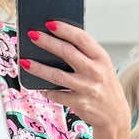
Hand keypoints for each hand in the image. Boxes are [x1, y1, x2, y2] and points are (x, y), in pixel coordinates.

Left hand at [19, 22, 130, 138]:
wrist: (115, 115)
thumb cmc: (105, 87)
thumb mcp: (102, 67)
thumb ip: (85, 55)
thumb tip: (57, 41)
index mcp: (101, 58)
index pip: (82, 38)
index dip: (65, 29)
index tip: (49, 23)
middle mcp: (95, 71)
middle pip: (67, 52)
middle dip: (47, 42)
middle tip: (32, 35)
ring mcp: (87, 88)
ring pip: (57, 75)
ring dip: (38, 68)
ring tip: (24, 61)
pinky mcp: (79, 103)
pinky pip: (57, 94)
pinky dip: (46, 89)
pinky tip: (38, 85)